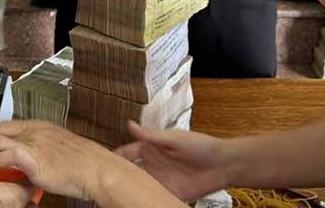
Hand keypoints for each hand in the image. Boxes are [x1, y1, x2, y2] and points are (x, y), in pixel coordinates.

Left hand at [0, 120, 118, 199]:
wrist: (96, 169)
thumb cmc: (82, 164)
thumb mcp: (58, 151)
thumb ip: (39, 152)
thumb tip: (28, 161)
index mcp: (39, 126)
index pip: (5, 124)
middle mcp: (34, 131)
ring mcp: (33, 143)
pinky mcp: (34, 158)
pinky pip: (8, 156)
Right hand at [114, 122, 231, 201]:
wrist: (223, 166)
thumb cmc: (201, 146)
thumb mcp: (174, 139)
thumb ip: (151, 135)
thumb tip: (129, 124)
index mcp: (151, 148)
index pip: (127, 153)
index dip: (115, 157)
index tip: (101, 163)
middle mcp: (153, 164)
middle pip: (129, 171)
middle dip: (118, 175)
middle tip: (103, 182)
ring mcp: (160, 180)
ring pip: (138, 186)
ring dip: (129, 189)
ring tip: (115, 194)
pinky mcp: (168, 193)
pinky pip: (152, 198)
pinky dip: (142, 200)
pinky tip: (134, 202)